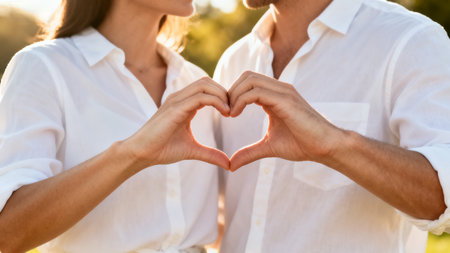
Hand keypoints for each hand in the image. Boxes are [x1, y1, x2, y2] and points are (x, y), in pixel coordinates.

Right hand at [124, 77, 230, 170]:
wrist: (140, 153)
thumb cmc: (162, 150)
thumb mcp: (192, 150)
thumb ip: (210, 154)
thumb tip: (228, 164)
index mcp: (183, 103)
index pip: (206, 88)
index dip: (222, 96)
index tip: (233, 112)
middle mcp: (179, 98)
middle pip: (207, 82)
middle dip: (224, 92)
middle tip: (235, 109)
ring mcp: (176, 100)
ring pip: (205, 85)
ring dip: (222, 95)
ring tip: (231, 111)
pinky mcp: (175, 108)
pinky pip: (200, 97)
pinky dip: (216, 101)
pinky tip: (226, 113)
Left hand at [227, 71, 345, 170]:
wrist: (325, 147)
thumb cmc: (302, 144)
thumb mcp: (269, 147)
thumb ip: (249, 152)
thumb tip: (231, 165)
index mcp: (275, 96)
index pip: (248, 83)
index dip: (233, 95)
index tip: (226, 113)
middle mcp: (279, 89)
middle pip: (246, 76)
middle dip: (231, 91)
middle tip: (225, 112)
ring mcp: (283, 92)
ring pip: (249, 80)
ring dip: (234, 95)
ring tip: (229, 114)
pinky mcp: (285, 99)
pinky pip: (256, 92)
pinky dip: (241, 100)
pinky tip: (235, 114)